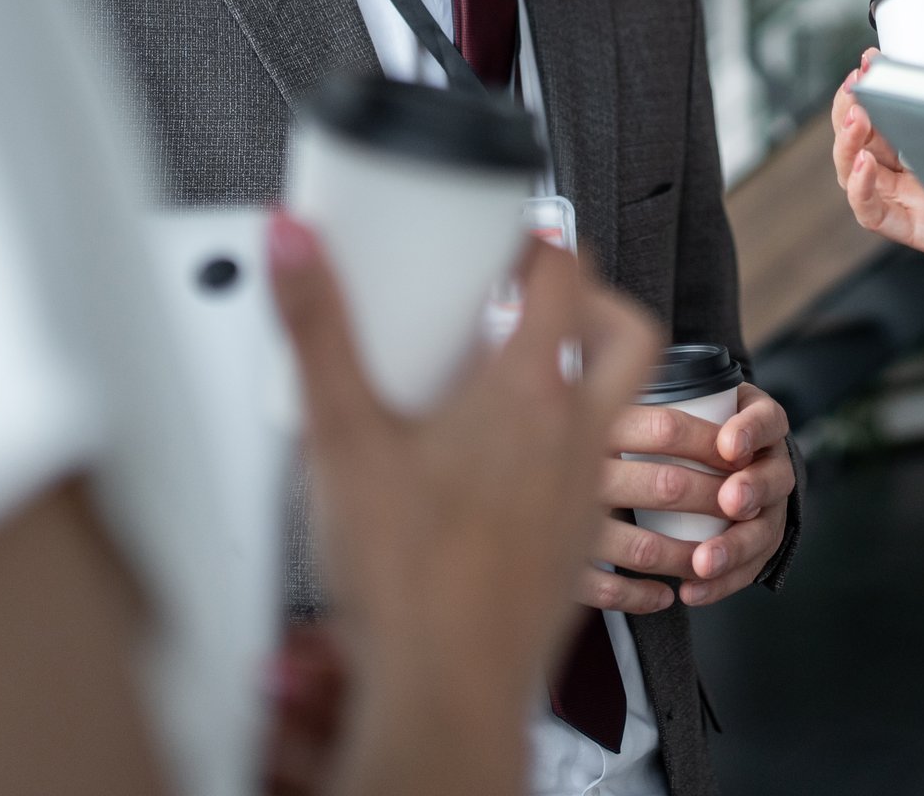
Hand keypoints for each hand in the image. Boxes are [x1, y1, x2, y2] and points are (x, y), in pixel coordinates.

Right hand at [268, 214, 657, 794]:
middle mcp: (575, 434)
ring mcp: (583, 492)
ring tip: (517, 373)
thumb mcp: (340, 435)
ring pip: (620, 407)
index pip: (566, 274)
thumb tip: (296, 242)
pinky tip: (506, 465)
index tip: (510, 232)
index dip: (542, 239)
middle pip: (627, 332)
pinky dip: (566, 448)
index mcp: (530, 391)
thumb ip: (315, 329)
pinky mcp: (576, 543)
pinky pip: (594, 474)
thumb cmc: (407, 578)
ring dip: (584, 376)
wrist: (447, 691)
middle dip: (593, 297)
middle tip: (539, 292)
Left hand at [583, 383, 796, 610]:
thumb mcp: (693, 402)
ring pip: (763, 530)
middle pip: (773, 477)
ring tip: (703, 560)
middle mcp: (770, 465)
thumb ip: (663, 395)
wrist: (732, 461)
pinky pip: (745, 569)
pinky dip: (719, 583)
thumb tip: (602, 380)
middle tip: (730, 501)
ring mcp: (769, 509)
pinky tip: (692, 591)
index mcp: (758, 423)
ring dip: (734, 546)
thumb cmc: (697, 428)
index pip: (766, 420)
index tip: (727, 445)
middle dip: (751, 490)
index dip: (750, 432)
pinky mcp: (758, 547)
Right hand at [832, 45, 923, 269]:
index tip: (869, 60)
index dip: (867, 86)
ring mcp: (910, 199)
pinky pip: (871, 214)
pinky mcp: (916, 229)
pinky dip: (859, 189)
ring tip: (858, 118)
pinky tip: (864, 164)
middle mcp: (911, 167)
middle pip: (857, 138)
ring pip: (853, 172)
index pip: (880, 109)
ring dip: (845, 143)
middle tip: (858, 85)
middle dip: (848, 107)